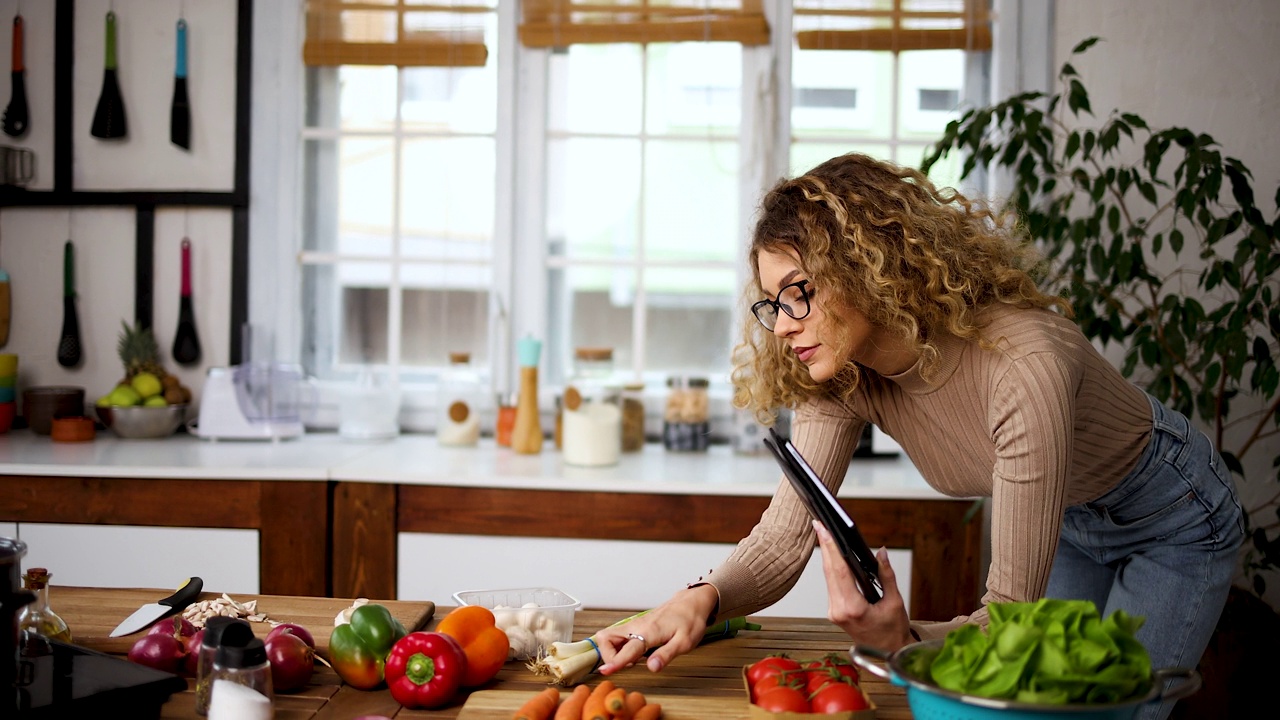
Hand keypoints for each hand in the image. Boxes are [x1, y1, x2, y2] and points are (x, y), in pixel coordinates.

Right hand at [594, 584, 717, 674]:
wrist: (692, 603)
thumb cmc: (690, 621)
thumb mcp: (684, 642)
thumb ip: (666, 655)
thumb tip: (652, 668)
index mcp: (649, 632)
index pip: (626, 649)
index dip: (615, 662)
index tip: (605, 671)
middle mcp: (637, 626)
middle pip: (606, 638)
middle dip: (608, 655)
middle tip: (626, 664)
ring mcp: (635, 624)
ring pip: (609, 636)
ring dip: (612, 651)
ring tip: (632, 659)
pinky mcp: (636, 625)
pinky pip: (618, 636)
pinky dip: (619, 646)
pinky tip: (635, 652)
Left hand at [813, 519, 913, 651]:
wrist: (888, 653)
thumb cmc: (893, 631)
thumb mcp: (895, 602)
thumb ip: (886, 575)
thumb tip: (881, 552)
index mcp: (853, 609)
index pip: (839, 572)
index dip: (831, 549)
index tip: (825, 531)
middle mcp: (838, 610)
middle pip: (829, 572)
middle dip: (824, 546)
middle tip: (819, 524)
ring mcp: (833, 611)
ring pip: (828, 577)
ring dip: (826, 555)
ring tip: (824, 534)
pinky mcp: (834, 611)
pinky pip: (831, 584)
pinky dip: (832, 568)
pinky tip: (831, 555)